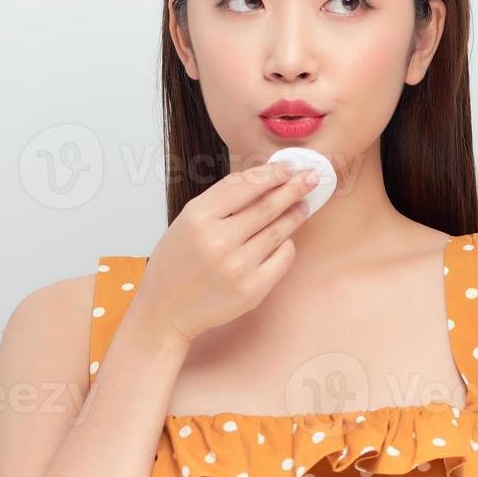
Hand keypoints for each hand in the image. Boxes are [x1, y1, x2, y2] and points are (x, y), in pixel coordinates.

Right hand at [127, 160, 320, 346]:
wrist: (166, 310)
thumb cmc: (177, 263)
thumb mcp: (188, 222)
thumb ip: (222, 201)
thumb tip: (265, 179)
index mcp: (198, 217)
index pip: (244, 185)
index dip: (271, 173)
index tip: (289, 166)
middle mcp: (218, 241)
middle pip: (267, 206)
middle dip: (294, 188)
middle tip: (312, 177)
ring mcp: (237, 267)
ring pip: (278, 231)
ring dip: (295, 214)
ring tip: (303, 204)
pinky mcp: (252, 290)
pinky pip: (282, 258)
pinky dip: (287, 245)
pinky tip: (287, 239)